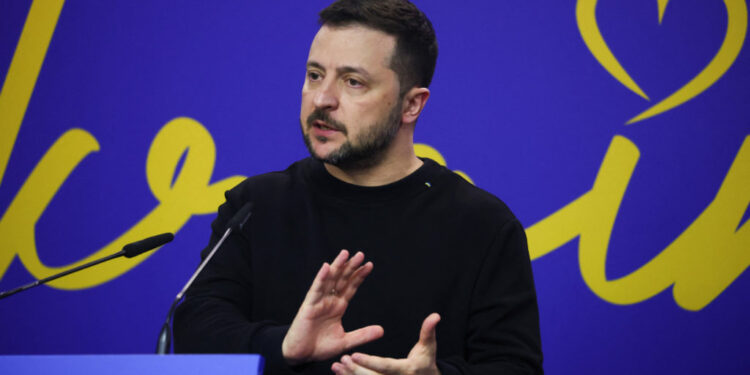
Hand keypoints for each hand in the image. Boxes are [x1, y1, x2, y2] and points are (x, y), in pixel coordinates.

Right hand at [282, 250, 383, 364]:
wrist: (301, 355)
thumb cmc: (320, 347)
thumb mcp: (346, 341)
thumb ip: (362, 335)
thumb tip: (382, 330)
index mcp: (338, 307)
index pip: (351, 287)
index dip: (359, 276)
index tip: (369, 265)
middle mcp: (329, 301)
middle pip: (341, 280)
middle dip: (351, 267)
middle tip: (360, 254)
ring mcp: (318, 302)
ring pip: (329, 280)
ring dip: (337, 266)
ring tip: (345, 254)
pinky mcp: (308, 306)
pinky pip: (316, 290)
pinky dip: (321, 278)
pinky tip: (327, 267)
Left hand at [332, 313, 441, 374]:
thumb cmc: (426, 362)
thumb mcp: (429, 348)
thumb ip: (428, 332)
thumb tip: (435, 316)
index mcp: (404, 370)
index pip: (384, 366)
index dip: (368, 362)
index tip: (353, 355)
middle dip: (355, 370)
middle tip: (342, 360)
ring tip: (336, 366)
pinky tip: (339, 371)